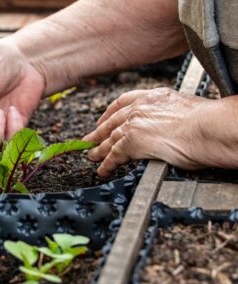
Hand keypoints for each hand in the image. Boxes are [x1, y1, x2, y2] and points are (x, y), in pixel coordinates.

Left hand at [85, 87, 237, 176]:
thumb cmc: (209, 121)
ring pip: (110, 140)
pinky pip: (113, 156)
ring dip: (99, 150)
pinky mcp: (131, 143)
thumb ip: (170, 114)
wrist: (210, 128)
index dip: (109, 113)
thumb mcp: (186, 108)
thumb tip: (173, 125)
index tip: (103, 119)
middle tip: (89, 141)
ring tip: (92, 158)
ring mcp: (133, 124)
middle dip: (98, 133)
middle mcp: (140, 108)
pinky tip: (103, 171)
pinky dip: (107, 165)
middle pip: (111, 122)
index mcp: (154, 97)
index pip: (123, 102)